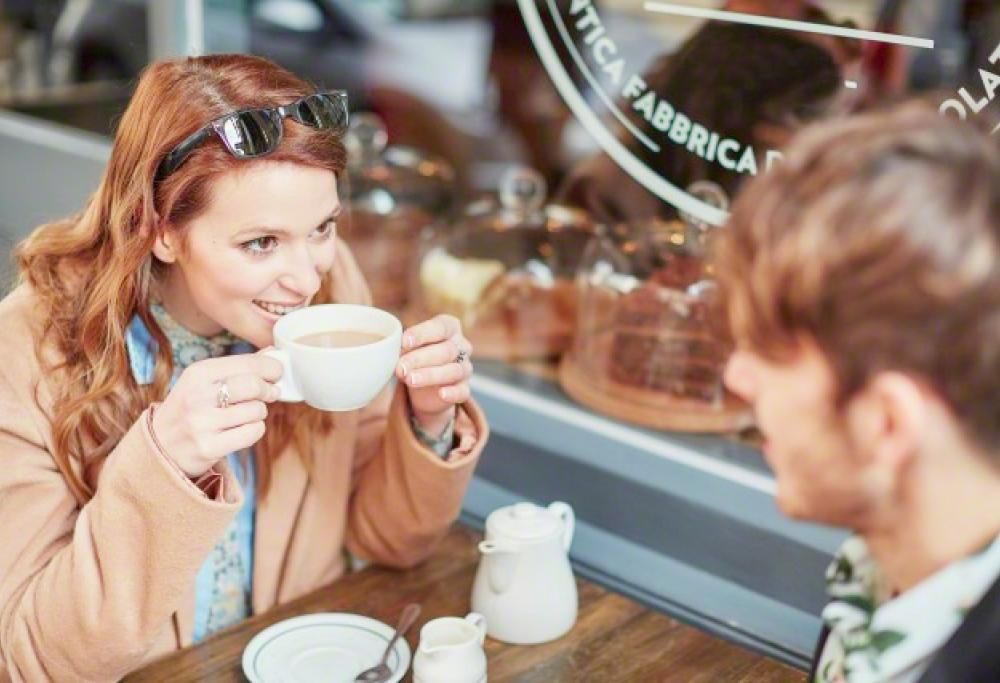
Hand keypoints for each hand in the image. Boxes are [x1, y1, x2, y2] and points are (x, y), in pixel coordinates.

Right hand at [150, 353, 282, 476]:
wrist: (160, 445)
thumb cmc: (190, 408)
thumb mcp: (205, 380)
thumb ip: (239, 366)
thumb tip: (273, 352)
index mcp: (198, 373)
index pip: (248, 363)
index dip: (271, 367)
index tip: (276, 373)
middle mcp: (198, 396)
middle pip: (253, 386)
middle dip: (268, 390)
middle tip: (270, 393)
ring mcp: (202, 423)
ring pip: (256, 411)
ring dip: (259, 413)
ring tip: (247, 414)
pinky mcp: (209, 447)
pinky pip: (252, 433)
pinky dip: (255, 430)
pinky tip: (243, 429)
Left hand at [396, 315, 472, 432]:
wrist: (425, 386)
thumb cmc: (417, 357)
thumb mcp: (409, 348)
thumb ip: (406, 346)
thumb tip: (392, 350)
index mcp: (450, 328)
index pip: (440, 327)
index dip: (422, 333)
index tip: (403, 342)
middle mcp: (461, 346)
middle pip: (446, 350)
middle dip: (420, 358)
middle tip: (400, 367)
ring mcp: (465, 368)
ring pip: (453, 370)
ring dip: (430, 375)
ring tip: (410, 379)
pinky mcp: (464, 388)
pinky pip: (462, 390)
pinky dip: (452, 393)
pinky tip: (441, 394)